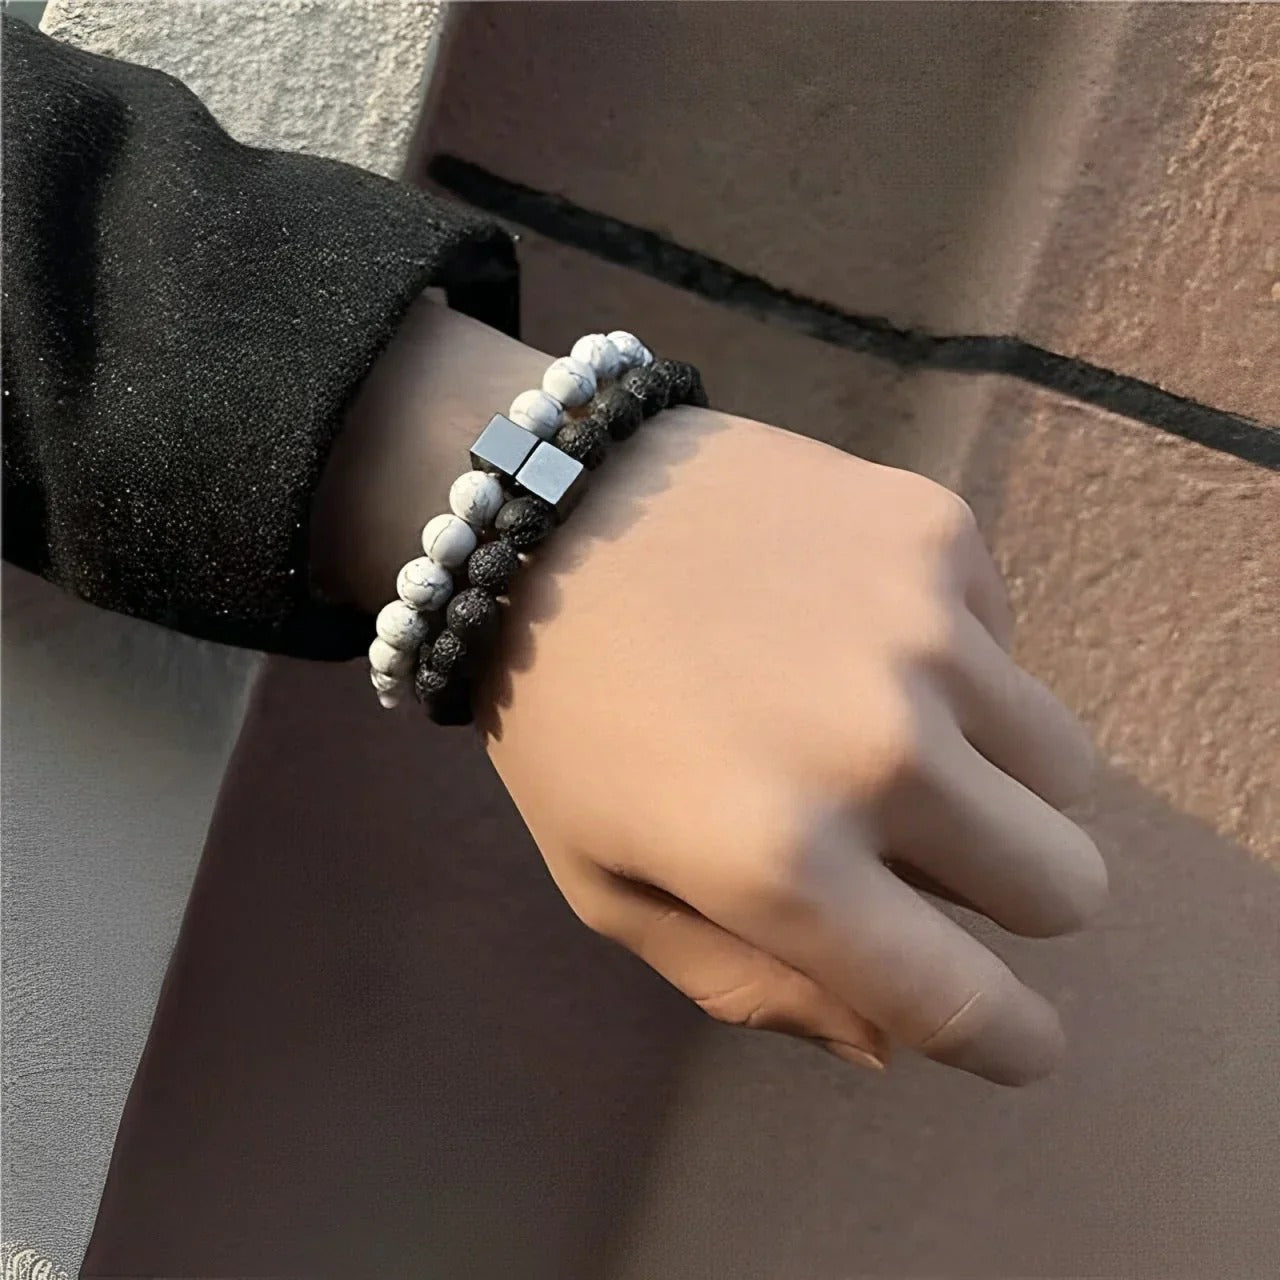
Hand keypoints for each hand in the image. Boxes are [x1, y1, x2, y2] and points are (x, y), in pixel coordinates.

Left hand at [484, 406, 1105, 1084]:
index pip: (967, 1002)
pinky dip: (953, 663)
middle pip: (1064, 885)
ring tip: (888, 728)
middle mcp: (880, 751)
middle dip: (1013, 895)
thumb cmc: (566, 717)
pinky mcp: (936, 532)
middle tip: (934, 852)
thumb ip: (747, 984)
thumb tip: (887, 1040)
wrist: (551, 510)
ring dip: (995, 775)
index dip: (1012, 1039)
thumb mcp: (609, 884)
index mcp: (783, 865)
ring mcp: (924, 630)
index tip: (1020, 1036)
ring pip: (1062, 766)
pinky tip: (849, 627)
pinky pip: (1007, 644)